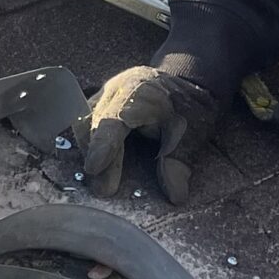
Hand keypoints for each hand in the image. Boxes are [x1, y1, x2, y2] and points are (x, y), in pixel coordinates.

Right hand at [79, 66, 218, 204]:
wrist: (185, 83)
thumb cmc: (188, 107)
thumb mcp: (193, 132)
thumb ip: (180, 161)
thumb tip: (175, 195)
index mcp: (141, 90)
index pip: (115, 118)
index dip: (103, 144)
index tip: (94, 168)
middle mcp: (117, 89)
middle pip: (93, 122)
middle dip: (96, 156)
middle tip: (104, 189)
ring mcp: (105, 96)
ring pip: (84, 123)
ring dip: (90, 153)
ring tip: (103, 180)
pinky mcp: (99, 105)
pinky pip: (86, 125)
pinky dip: (91, 147)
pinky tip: (99, 167)